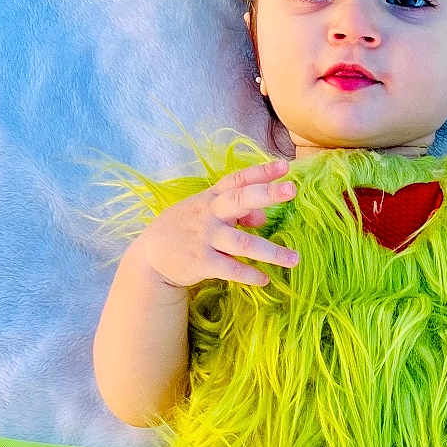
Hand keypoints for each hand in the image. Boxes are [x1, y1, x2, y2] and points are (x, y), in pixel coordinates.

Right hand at [137, 158, 300, 289]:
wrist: (151, 256)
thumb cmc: (186, 229)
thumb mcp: (206, 213)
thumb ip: (236, 212)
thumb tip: (263, 217)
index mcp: (211, 198)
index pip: (238, 180)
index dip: (261, 171)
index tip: (285, 166)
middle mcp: (209, 214)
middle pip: (240, 200)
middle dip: (267, 194)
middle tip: (292, 190)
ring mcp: (205, 239)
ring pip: (243, 243)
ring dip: (271, 252)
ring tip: (294, 259)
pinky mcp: (201, 263)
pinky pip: (231, 269)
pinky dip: (249, 275)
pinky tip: (264, 280)